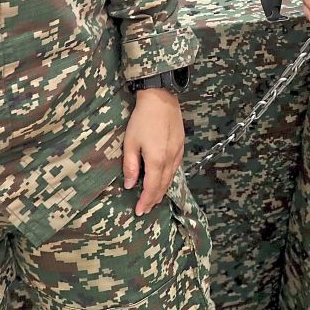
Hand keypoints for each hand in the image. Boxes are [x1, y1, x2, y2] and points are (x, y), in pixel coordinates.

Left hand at [123, 88, 184, 215]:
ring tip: (155, 198)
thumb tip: (129, 185)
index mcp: (157, 160)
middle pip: (163, 185)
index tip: (139, 212)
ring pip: (171, 177)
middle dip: (154, 199)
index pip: (151, 188)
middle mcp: (170, 159)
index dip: (145, 201)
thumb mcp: (130, 142)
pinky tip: (165, 178)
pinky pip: (176, 167)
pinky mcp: (181, 144)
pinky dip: (170, 177)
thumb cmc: (142, 119)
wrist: (160, 98)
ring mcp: (178, 152)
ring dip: (163, 190)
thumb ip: (130, 166)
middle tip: (146, 209)